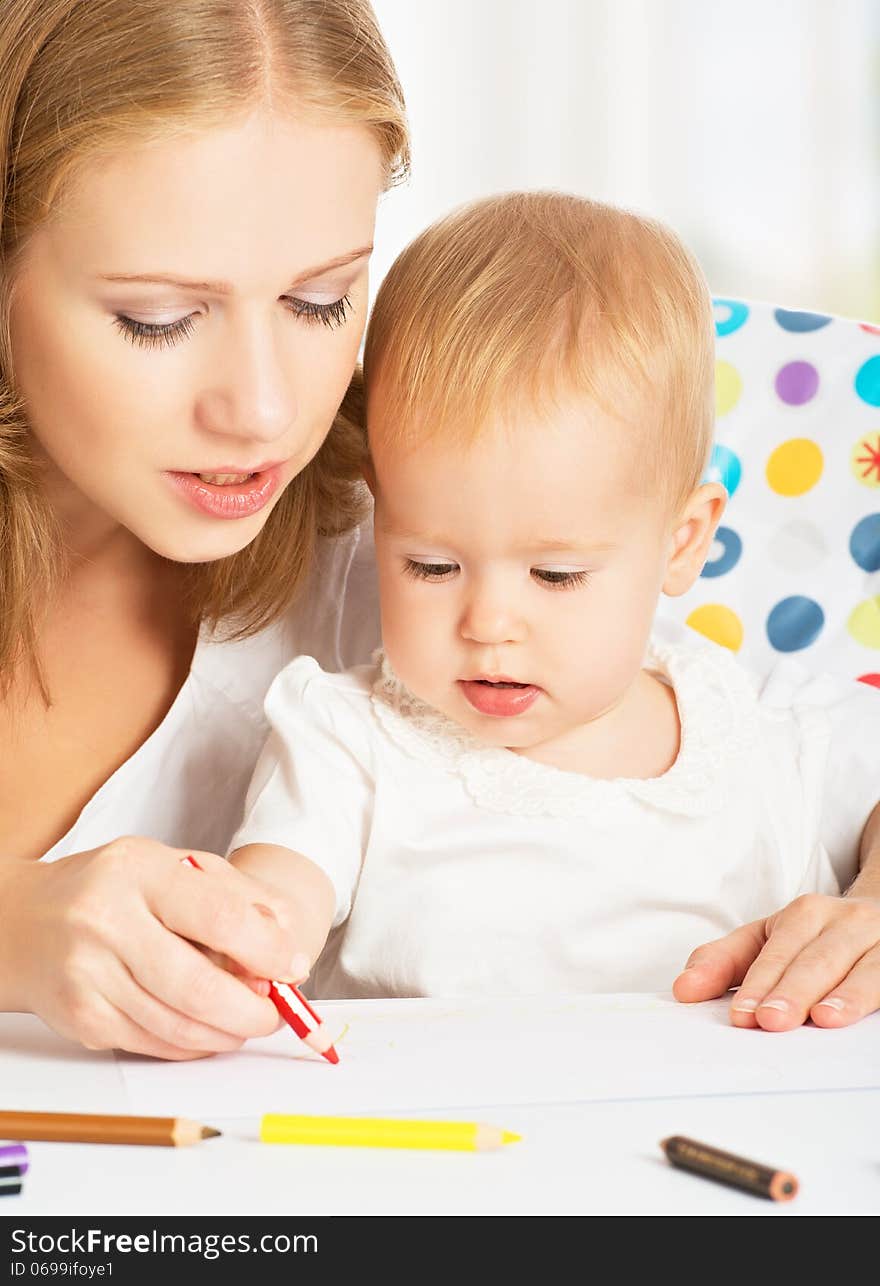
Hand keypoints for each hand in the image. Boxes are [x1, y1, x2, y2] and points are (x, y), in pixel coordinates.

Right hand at [0, 836, 307, 1059]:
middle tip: (276, 1013)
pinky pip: (153, 1044)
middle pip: (198, 986)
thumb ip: (238, 896)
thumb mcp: (174, 866)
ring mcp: (89, 975)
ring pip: (178, 1025)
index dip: (267, 950)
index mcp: (139, 872)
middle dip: (252, 1010)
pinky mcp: (81, 1018)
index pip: (219, 917)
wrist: (24, 921)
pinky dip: (192, 1044)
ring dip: (227, 1033)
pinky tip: (207, 1030)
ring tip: (247, 1022)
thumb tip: (290, 944)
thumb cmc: (115, 890)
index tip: (293, 966)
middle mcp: (106, 922)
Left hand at [672, 893, 879, 1029]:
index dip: (760, 982)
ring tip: (823, 1020)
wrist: (879, 915)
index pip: (778, 951)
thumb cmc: (815, 938)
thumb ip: (723, 963)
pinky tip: (864, 1018)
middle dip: (793, 991)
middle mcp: (846, 922)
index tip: (742, 1014)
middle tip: (770, 1020)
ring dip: (844, 995)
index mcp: (806, 913)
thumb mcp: (767, 940)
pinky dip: (876, 997)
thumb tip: (684, 990)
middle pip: (817, 960)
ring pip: (863, 969)